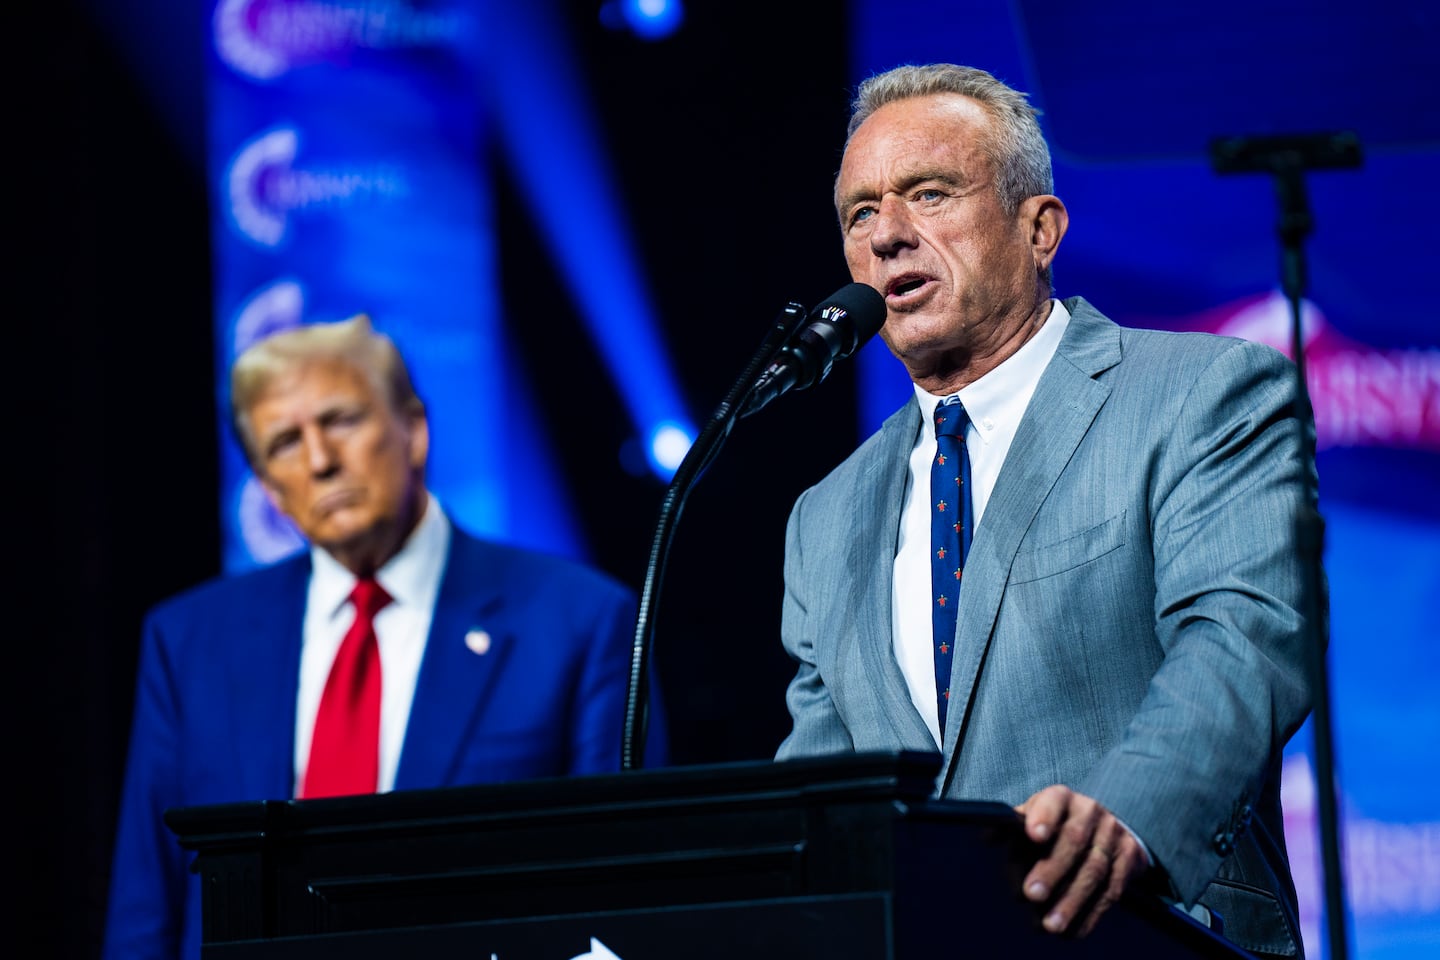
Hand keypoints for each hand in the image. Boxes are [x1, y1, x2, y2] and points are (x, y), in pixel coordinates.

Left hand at [1014, 785, 1148, 936]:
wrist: (1108, 826)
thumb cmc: (1057, 824)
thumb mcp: (1035, 816)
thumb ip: (1013, 828)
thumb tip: (988, 837)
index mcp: (1062, 798)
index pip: (1053, 802)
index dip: (1044, 817)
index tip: (1033, 836)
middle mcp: (1090, 812)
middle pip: (1074, 840)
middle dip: (1052, 870)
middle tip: (1032, 894)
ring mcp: (1113, 835)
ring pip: (1094, 870)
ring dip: (1071, 901)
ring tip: (1050, 924)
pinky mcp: (1129, 859)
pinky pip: (1112, 891)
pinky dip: (1091, 914)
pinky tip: (1073, 930)